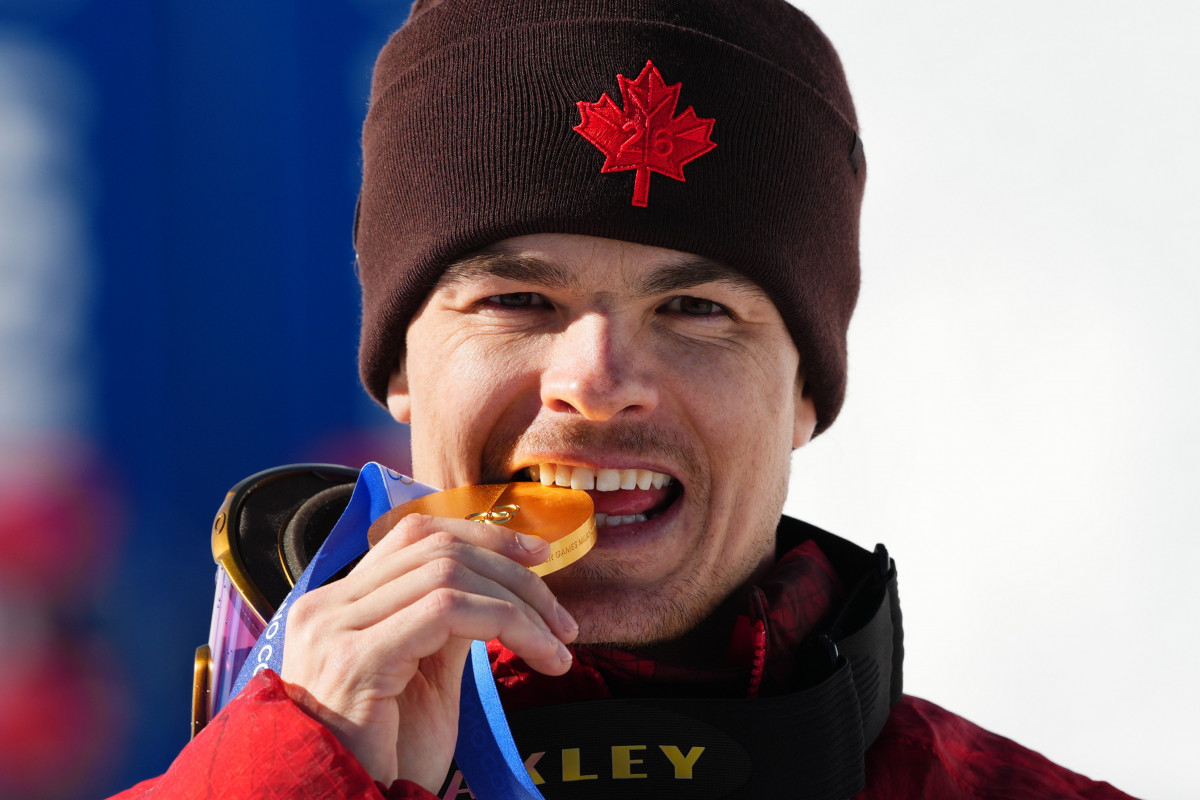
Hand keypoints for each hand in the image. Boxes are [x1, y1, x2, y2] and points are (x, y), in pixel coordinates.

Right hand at [279, 513, 577, 791]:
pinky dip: (507, 624)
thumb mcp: (423, 677)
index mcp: (337, 605)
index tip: (540, 556)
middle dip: (515, 575)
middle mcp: (325, 606)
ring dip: (521, 605)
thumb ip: (446, 624)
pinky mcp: (355, 658)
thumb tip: (497, 584)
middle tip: (563, 620)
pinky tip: (540, 656)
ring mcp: (334, 628)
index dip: (485, 536)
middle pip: (438, 548)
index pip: (416, 536)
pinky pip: (446, 611)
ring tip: (558, 647)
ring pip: (448, 575)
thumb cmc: (384, 756)